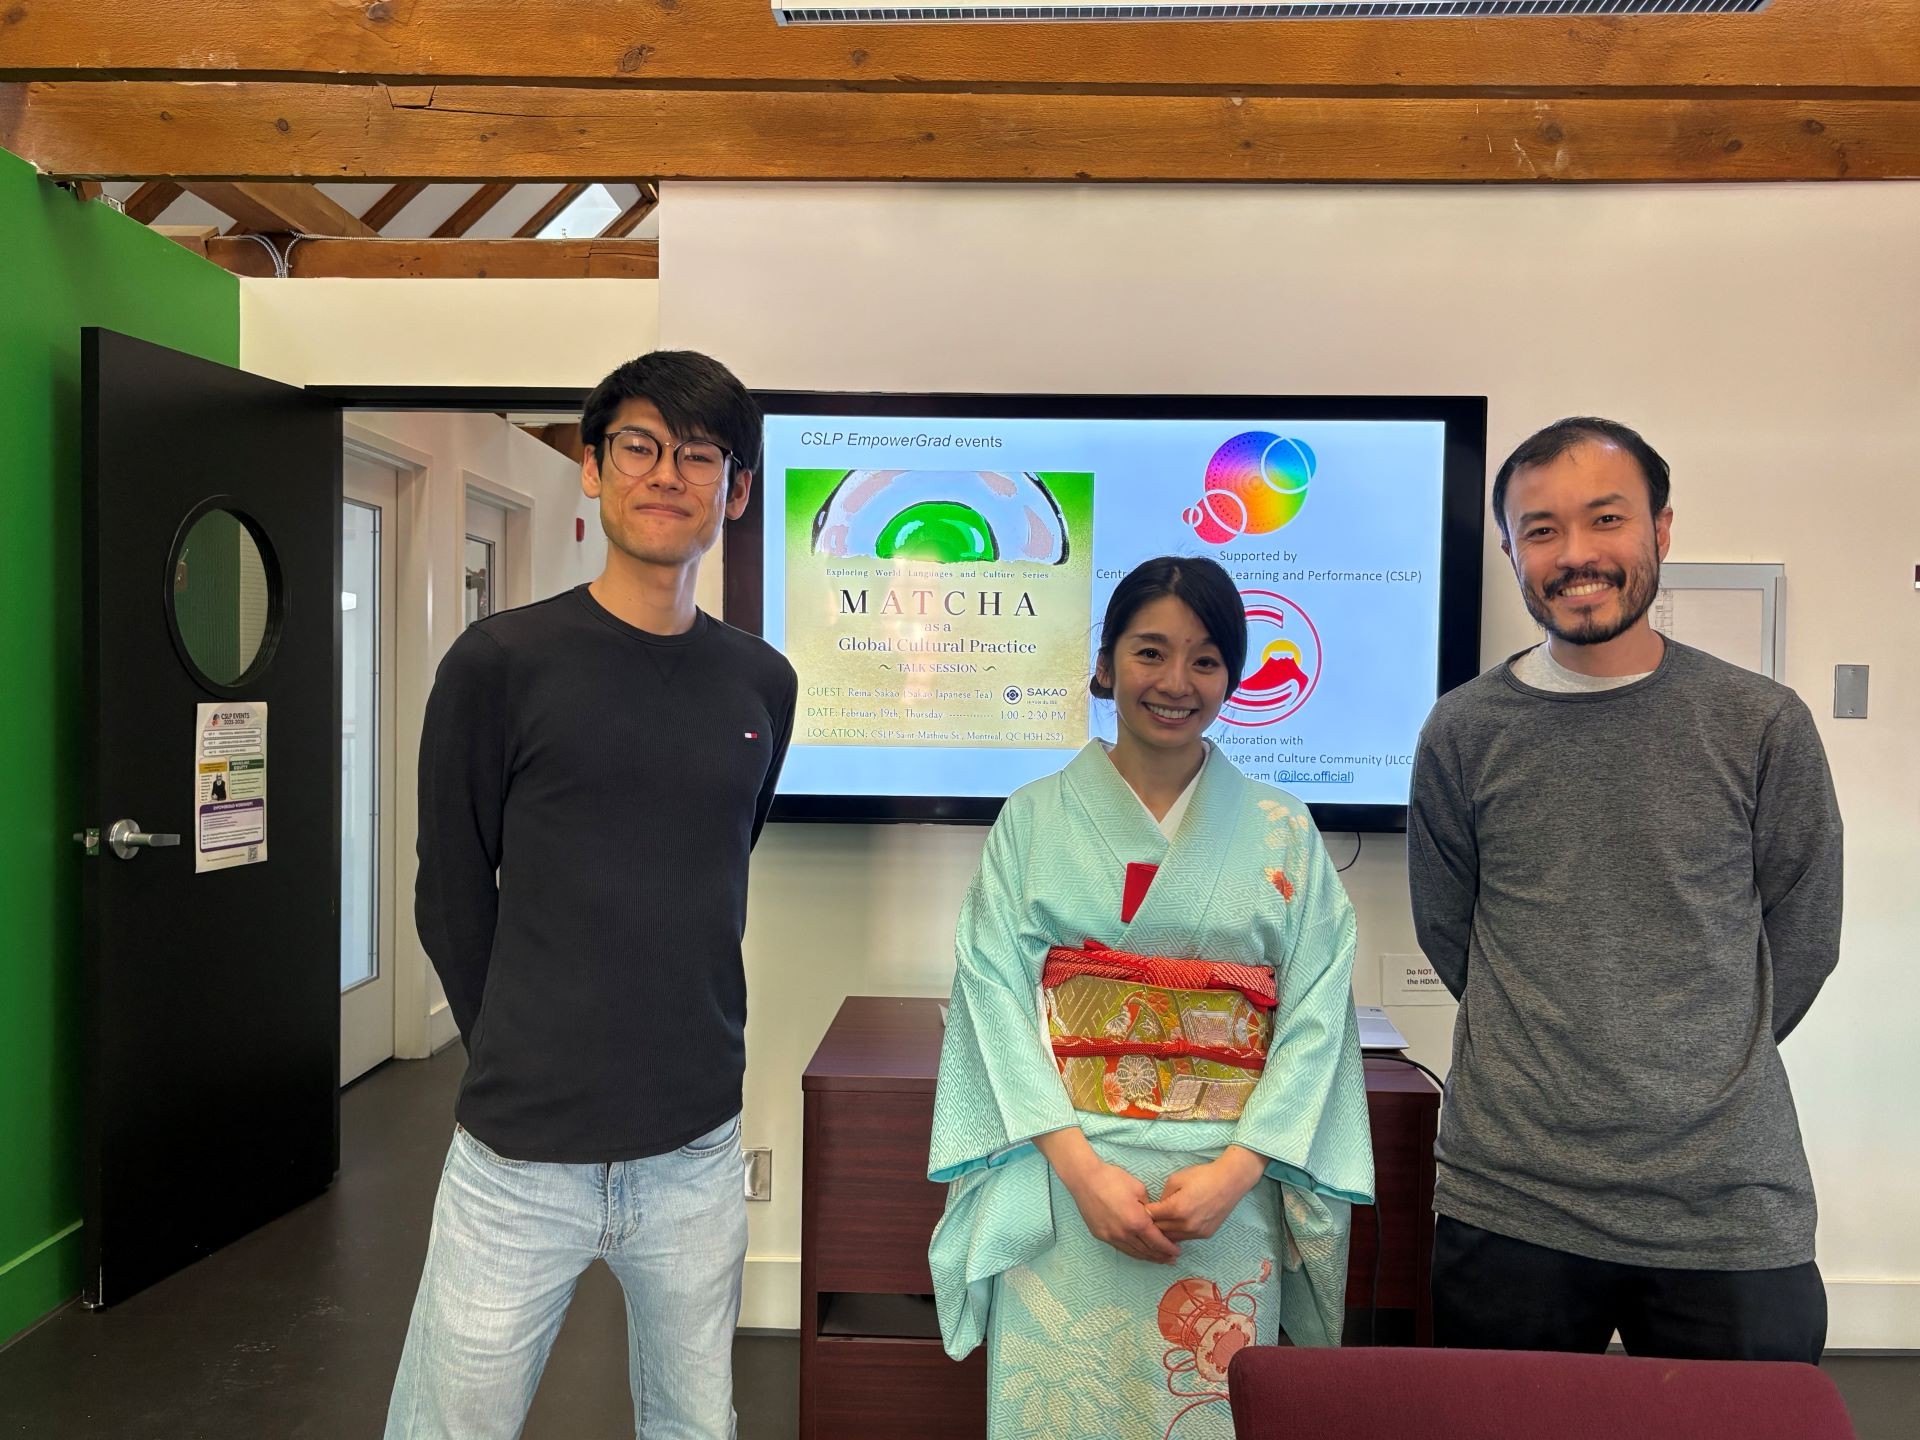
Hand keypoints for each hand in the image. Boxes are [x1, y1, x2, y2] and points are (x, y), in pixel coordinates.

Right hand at [1033, 1127, 1180, 1263]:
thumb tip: (1153, 1216)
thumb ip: (1149, 1207)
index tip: (1177, 1252)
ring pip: (1133, 1252)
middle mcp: (1125, 1233)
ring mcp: (1111, 1236)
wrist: (1085, 1179)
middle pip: (1146, 1250)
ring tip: (1158, 1259)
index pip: (1157, 1241)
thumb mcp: (1139, 1189)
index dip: (1168, 1248)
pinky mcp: (1101, 1235)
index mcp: (1137, 1221)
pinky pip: (1121, 1248)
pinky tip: (1138, 1252)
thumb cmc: (1113, 1179)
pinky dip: (1133, 1252)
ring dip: (1147, 1257)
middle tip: (1171, 1259)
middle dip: (1161, 1256)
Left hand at [1146, 1146, 1265, 1242]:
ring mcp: (1196, 1232)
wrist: (1229, 1182)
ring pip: (1171, 1238)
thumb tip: (1157, 1208)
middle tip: (1148, 1217)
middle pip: (1159, 1230)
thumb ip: (1163, 1196)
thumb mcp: (1176, 1179)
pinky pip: (1185, 1238)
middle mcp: (1185, 1225)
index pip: (1151, 1217)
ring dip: (1165, 1231)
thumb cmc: (1202, 1176)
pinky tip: (1176, 1224)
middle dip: (1152, 1224)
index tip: (1140, 1209)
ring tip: (1161, 1221)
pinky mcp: (1205, 1235)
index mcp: (1176, 1209)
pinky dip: (1178, 1233)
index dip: (1144, 1212)